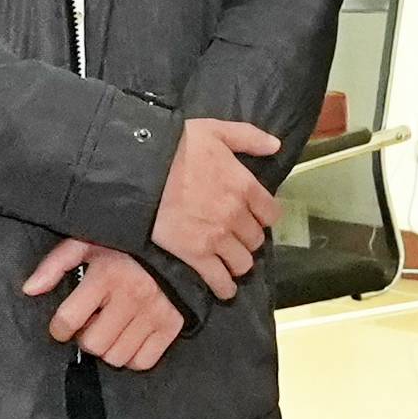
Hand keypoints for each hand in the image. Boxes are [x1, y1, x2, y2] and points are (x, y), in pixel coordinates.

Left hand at [24, 235, 186, 371]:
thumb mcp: (86, 242)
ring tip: (110, 328)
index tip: (63, 325)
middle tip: (90, 324)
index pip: (69, 320)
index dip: (59, 328)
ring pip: (117, 357)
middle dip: (85, 338)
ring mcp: (154, 313)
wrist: (173, 241)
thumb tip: (30, 289)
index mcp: (107, 275)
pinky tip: (128, 337)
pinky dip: (132, 356)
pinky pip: (143, 361)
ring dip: (107, 348)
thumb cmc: (124, 244)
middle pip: (93, 345)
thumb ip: (55, 264)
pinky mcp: (172, 325)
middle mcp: (132, 296)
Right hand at [150, 113, 284, 296]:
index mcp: (244, 186)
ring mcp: (217, 238)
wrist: (141, 169)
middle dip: (248, 239)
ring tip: (228, 260)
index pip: (271, 213)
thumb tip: (276, 145)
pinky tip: (224, 288)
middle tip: (236, 237)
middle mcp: (236, 215)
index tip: (255, 217)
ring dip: (238, 263)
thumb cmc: (176, 146)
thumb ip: (249, 137)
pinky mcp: (195, 255)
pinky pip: (219, 280)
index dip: (264, 216)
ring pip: (243, 262)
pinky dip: (224, 287)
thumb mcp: (215, 130)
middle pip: (256, 239)